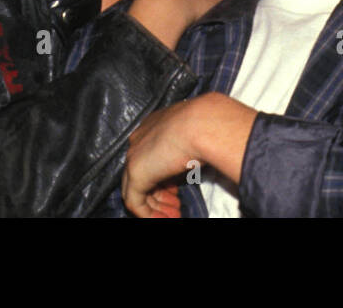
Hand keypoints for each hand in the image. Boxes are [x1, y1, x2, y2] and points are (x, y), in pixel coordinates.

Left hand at [122, 100, 201, 217]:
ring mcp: (134, 155)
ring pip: (137, 189)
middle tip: (175, 206)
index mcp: (153, 125)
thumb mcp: (197, 137)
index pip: (152, 156)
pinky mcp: (135, 173)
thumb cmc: (207, 125)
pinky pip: (136, 202)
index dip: (164, 175)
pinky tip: (163, 219)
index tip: (177, 189)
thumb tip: (194, 163)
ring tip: (172, 216)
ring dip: (155, 207)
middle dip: (159, 194)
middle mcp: (139, 138)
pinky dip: (148, 214)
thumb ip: (188, 150)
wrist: (203, 123)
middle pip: (143, 173)